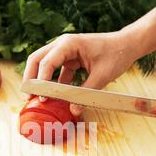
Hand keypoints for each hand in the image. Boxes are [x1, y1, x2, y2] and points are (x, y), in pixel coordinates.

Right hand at [23, 32, 138, 115]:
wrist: (127, 44)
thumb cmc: (116, 54)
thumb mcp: (102, 76)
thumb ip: (86, 93)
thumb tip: (74, 111)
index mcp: (69, 44)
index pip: (47, 62)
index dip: (41, 81)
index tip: (41, 98)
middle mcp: (62, 45)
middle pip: (36, 59)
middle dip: (30, 78)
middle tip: (27, 97)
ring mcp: (64, 51)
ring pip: (43, 64)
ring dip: (39, 81)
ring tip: (37, 99)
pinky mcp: (69, 59)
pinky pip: (56, 71)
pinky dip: (53, 84)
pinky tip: (54, 98)